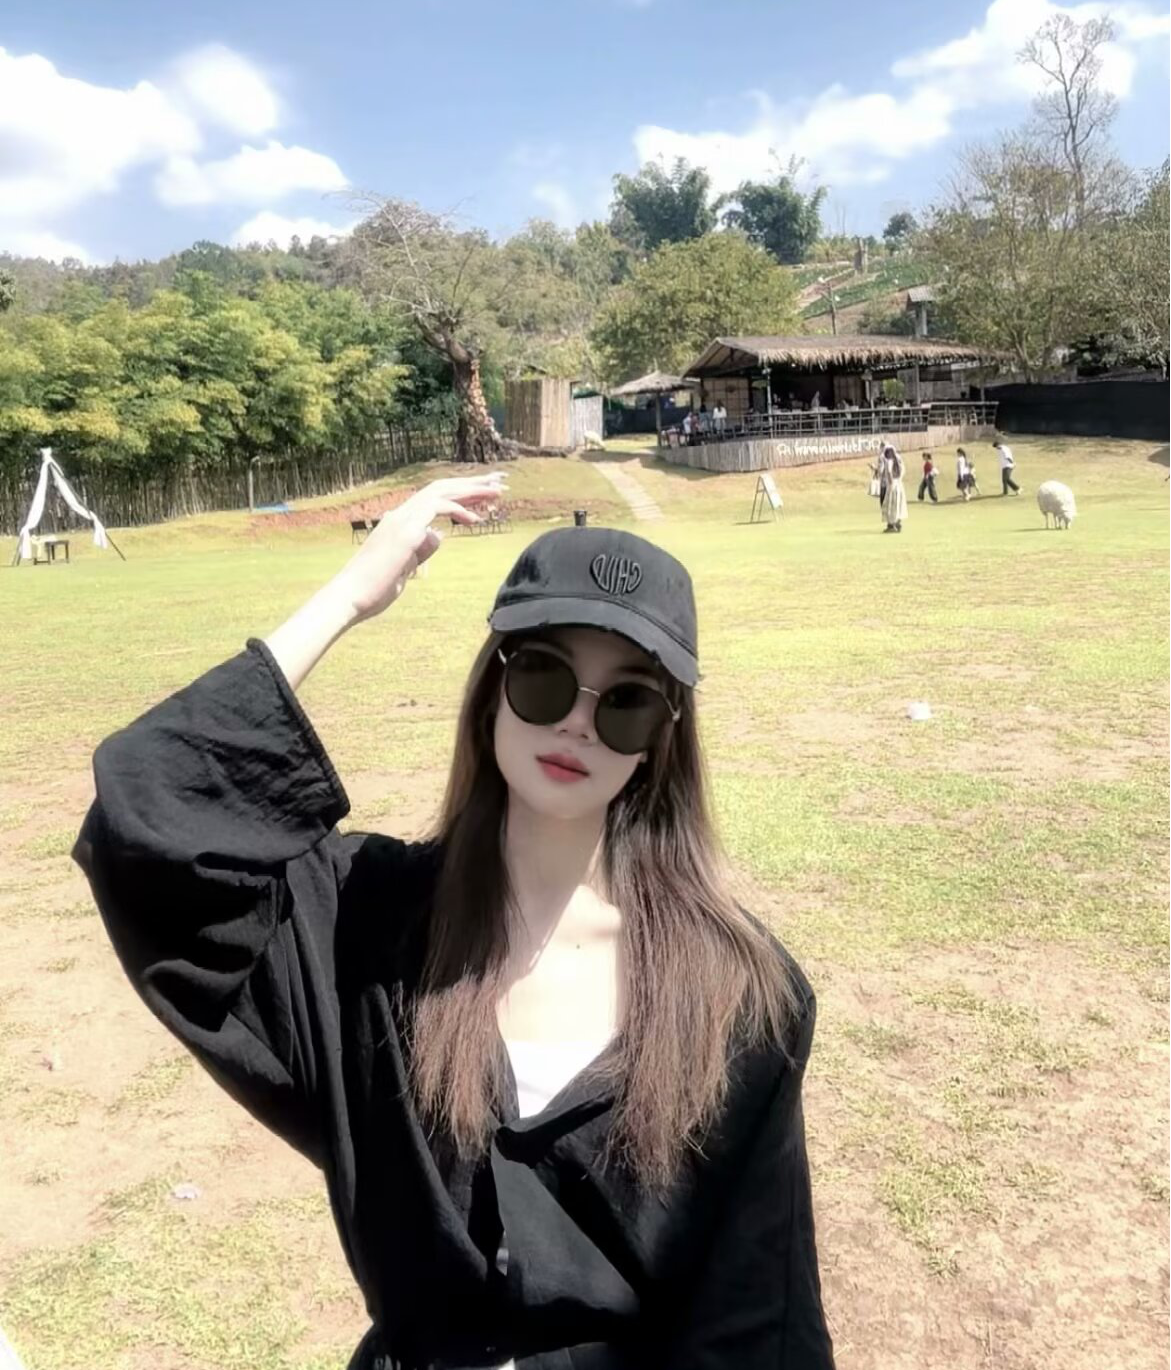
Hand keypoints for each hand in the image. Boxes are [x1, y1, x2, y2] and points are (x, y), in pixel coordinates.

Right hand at [333, 473, 507, 621]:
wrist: (349, 597)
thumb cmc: (373, 589)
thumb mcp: (405, 566)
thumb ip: (421, 549)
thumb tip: (438, 535)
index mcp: (399, 522)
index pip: (434, 500)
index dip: (460, 496)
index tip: (483, 498)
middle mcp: (400, 515)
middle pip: (441, 488)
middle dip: (471, 484)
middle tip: (497, 482)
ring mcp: (401, 520)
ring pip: (441, 491)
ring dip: (471, 490)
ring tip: (496, 491)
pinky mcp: (406, 531)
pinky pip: (437, 507)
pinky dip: (458, 509)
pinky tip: (476, 519)